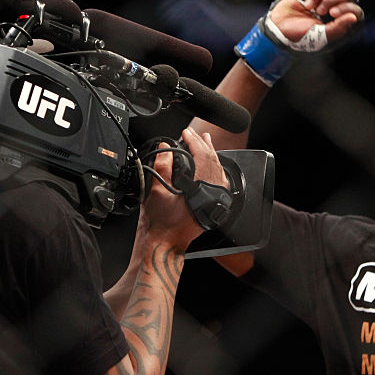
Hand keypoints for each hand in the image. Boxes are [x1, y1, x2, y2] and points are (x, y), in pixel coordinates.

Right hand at [142, 128, 227, 246]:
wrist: (164, 242)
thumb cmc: (160, 222)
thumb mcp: (156, 191)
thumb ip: (162, 166)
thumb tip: (165, 148)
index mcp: (200, 189)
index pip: (202, 157)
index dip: (194, 141)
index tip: (186, 132)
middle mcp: (212, 194)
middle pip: (213, 162)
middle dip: (204, 144)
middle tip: (195, 133)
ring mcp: (215, 200)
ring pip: (218, 171)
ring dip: (211, 154)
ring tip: (206, 141)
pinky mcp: (213, 205)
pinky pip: (218, 181)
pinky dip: (214, 168)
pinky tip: (210, 164)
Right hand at [268, 0, 363, 45]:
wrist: (278, 28)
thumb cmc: (300, 37)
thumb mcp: (320, 37)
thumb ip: (337, 28)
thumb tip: (354, 17)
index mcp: (340, 22)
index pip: (355, 9)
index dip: (345, 8)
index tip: (332, 14)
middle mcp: (335, 7)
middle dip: (331, 0)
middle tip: (318, 11)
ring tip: (309, 5)